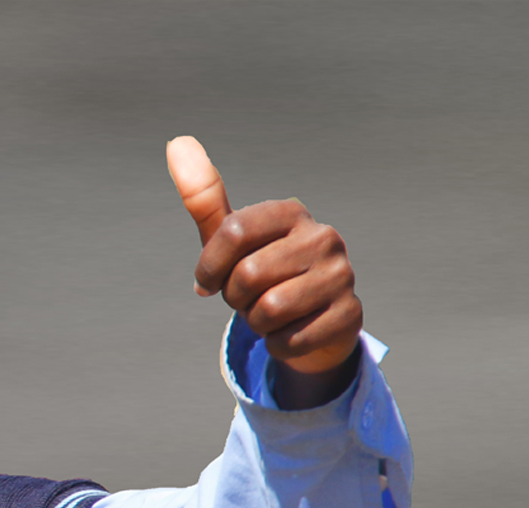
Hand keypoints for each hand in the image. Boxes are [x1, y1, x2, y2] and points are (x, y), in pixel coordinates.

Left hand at [166, 136, 361, 393]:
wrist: (309, 322)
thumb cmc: (262, 273)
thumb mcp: (229, 239)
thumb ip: (204, 198)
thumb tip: (177, 143)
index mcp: (291, 213)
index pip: (232, 231)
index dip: (209, 266)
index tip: (208, 281)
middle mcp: (323, 237)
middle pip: (248, 275)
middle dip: (236, 298)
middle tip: (251, 297)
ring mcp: (342, 275)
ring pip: (269, 310)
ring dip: (257, 323)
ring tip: (271, 313)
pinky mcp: (350, 315)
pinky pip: (290, 340)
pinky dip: (278, 344)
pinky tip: (291, 331)